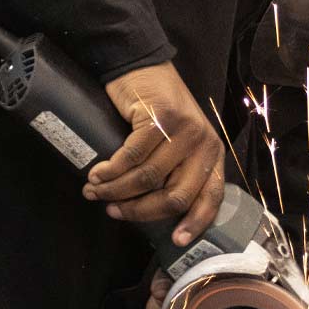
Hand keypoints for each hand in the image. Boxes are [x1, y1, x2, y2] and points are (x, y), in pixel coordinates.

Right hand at [84, 61, 224, 245]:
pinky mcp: (161, 119)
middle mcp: (205, 144)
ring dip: (117, 190)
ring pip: (149, 178)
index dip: (194, 223)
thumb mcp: (175, 144)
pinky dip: (110, 170)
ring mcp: (185, 131)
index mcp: (212, 155)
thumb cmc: (155, 111)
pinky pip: (132, 157)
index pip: (210, 198)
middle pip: (175, 196)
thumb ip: (174, 170)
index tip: (175, 240)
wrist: (142, 68)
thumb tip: (151, 210)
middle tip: (114, 211)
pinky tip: (97, 173)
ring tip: (96, 190)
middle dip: (140, 210)